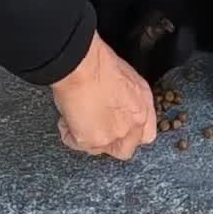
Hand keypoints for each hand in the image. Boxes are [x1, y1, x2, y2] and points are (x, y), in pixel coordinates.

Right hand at [51, 32, 157, 159]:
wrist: (83, 66)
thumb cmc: (101, 64)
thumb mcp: (128, 80)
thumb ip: (129, 100)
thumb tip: (118, 108)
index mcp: (143, 109)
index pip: (145, 136)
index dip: (130, 135)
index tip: (118, 129)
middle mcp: (132, 126)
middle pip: (123, 149)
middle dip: (109, 142)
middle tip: (94, 127)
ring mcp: (112, 136)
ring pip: (98, 149)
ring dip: (87, 136)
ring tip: (77, 117)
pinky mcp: (91, 141)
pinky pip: (76, 144)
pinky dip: (69, 133)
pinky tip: (67, 118)